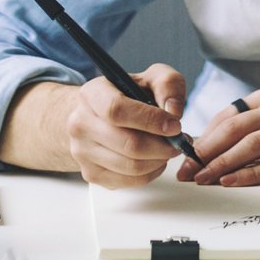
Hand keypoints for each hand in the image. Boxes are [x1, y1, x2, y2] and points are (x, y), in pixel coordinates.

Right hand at [59, 65, 189, 188]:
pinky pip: (129, 181)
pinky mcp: (91, 174)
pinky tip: (155, 159)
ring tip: (168, 148)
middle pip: (128, 144)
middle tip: (179, 141)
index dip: (150, 120)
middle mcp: (80, 123)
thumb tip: (173, 112)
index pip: (116, 110)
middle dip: (162, 146)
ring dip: (159, 160)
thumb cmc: (127, 96)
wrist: (99, 116)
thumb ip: (168, 85)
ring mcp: (82, 152)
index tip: (174, 125)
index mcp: (91, 94)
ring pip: (131, 166)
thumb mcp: (150, 78)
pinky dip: (150, 173)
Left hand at [181, 84, 259, 186]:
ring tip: (201, 179)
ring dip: (220, 164)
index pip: (228, 115)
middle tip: (185, 170)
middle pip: (233, 129)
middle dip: (204, 151)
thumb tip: (216, 143)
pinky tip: (231, 182)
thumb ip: (257, 121)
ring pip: (249, 146)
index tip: (186, 154)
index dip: (204, 135)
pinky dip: (249, 174)